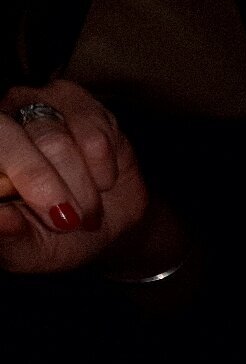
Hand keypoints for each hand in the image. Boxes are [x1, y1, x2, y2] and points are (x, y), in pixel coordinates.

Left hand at [0, 80, 146, 272]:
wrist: (110, 225)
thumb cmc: (58, 237)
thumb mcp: (30, 251)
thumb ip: (10, 238)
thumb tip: (1, 220)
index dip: (19, 176)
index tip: (38, 216)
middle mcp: (3, 120)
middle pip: (11, 138)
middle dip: (44, 186)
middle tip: (68, 222)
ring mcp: (40, 105)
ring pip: (58, 141)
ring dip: (82, 188)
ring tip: (88, 212)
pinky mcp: (82, 105)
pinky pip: (96, 137)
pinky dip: (103, 172)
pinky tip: (101, 182)